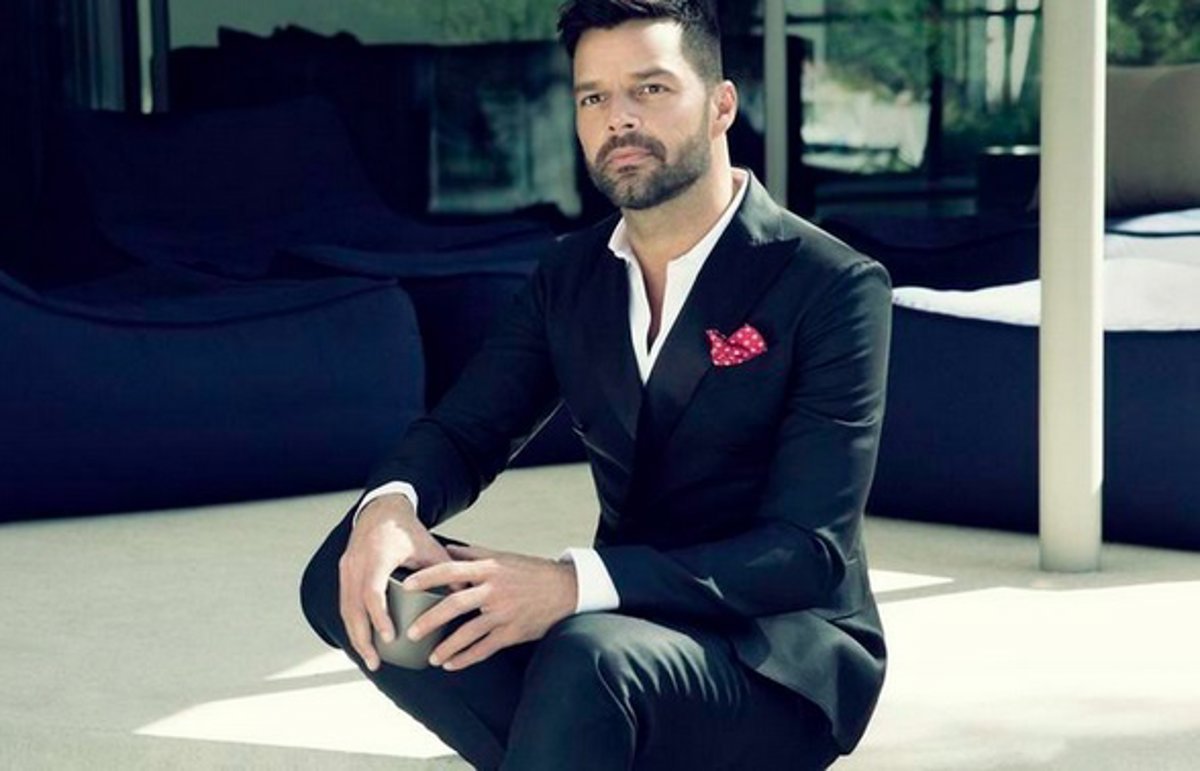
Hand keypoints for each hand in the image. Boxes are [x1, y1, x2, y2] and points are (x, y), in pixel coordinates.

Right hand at [338, 494, 454, 671]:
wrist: (382, 510)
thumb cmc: (406, 529)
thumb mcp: (429, 547)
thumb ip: (445, 570)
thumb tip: (466, 594)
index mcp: (377, 557)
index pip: (373, 592)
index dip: (379, 617)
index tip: (389, 637)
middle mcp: (357, 563)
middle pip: (353, 608)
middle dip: (363, 639)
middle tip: (376, 662)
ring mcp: (346, 568)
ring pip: (345, 609)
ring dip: (355, 636)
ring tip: (370, 659)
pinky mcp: (343, 572)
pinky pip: (344, 603)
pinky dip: (352, 624)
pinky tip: (362, 640)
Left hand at [402, 544, 578, 671]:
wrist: (567, 590)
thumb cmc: (533, 572)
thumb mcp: (504, 558)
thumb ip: (475, 555)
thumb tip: (448, 550)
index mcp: (490, 570)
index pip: (452, 570)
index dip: (427, 577)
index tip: (407, 585)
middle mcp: (495, 591)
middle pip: (455, 605)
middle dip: (430, 619)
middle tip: (412, 631)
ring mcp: (504, 614)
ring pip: (469, 633)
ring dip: (447, 647)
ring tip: (432, 657)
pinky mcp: (513, 633)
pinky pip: (485, 649)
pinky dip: (466, 658)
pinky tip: (452, 664)